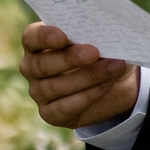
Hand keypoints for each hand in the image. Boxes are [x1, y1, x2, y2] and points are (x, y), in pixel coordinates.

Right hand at [20, 23, 139, 128]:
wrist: (118, 83)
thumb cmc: (105, 52)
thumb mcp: (103, 41)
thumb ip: (96, 36)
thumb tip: (102, 37)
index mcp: (39, 42)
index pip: (32, 37)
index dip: (44, 37)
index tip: (63, 37)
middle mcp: (32, 67)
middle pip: (41, 64)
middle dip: (69, 59)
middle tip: (94, 53)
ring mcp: (38, 91)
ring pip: (55, 87)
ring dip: (88, 77)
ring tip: (114, 67)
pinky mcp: (50, 113)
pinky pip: (64, 107)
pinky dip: (88, 95)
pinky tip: (106, 84)